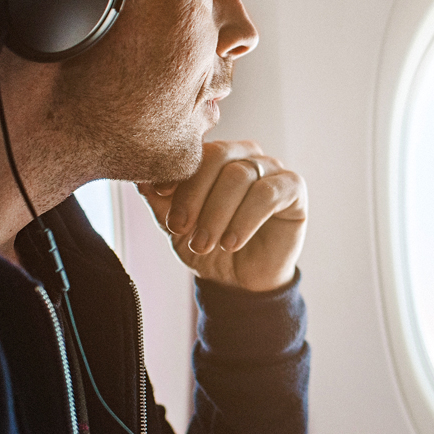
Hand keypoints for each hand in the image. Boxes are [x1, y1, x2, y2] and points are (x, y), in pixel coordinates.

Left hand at [137, 140, 307, 292]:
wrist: (241, 283)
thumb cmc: (210, 246)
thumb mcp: (177, 226)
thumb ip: (160, 201)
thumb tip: (139, 178)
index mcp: (216, 156)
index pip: (196, 150)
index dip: (177, 171)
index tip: (160, 194)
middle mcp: (245, 155)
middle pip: (218, 156)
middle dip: (194, 195)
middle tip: (180, 228)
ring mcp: (271, 168)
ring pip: (241, 175)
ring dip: (217, 213)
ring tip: (205, 243)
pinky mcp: (293, 187)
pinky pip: (269, 192)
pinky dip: (246, 218)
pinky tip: (232, 242)